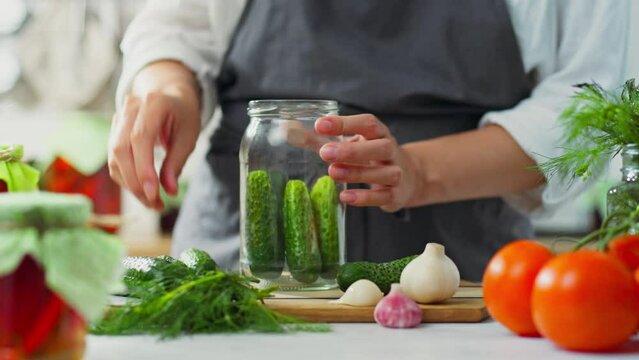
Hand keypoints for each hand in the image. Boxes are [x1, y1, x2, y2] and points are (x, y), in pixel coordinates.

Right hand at [108, 61, 200, 209]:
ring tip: (152, 203)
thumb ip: (177, 161)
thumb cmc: (182, 114)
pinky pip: (114, 160)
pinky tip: (143, 191)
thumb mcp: (189, 134)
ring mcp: (118, 118)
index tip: (153, 193)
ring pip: (114, 157)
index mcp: (153, 103)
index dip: (143, 167)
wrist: (168, 93)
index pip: (140, 137)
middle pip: (121, 149)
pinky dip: (126, 179)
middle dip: (135, 181)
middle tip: (155, 204)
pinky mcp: (114, 132)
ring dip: (130, 185)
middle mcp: (130, 108)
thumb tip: (169, 191)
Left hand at [314, 114, 422, 212]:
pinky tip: (346, 197)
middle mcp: (391, 151)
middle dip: (352, 150)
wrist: (409, 178)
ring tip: (333, 172)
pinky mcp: (395, 195)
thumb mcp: (350, 144)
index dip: (345, 123)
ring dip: (358, 172)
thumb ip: (320, 140)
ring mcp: (396, 174)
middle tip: (325, 152)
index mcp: (379, 134)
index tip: (320, 124)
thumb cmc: (371, 157)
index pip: (367, 123)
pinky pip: (382, 196)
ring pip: (383, 173)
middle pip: (380, 147)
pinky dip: (365, 198)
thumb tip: (289, 131)